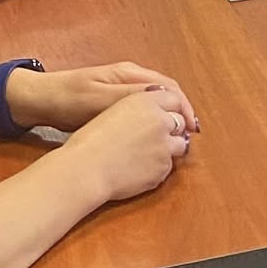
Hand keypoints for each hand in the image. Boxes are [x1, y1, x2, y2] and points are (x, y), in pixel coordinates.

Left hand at [16, 61, 197, 133]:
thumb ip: (129, 97)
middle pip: (166, 92)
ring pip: (155, 100)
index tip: (192, 127)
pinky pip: (142, 108)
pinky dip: (154, 120)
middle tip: (189, 136)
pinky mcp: (113, 101)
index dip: (184, 106)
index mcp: (130, 73)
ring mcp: (121, 88)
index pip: (169, 86)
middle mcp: (130, 77)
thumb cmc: (69, 99)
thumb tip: (160, 96)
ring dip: (168, 116)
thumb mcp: (99, 100)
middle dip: (181, 112)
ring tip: (177, 137)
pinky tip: (153, 135)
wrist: (40, 100)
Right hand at [65, 90, 192, 201]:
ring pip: (180, 144)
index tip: (170, 115)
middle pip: (180, 121)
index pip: (174, 98)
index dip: (173, 108)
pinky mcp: (163, 168)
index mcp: (146, 101)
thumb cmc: (90, 141)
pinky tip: (139, 169)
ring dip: (169, 148)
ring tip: (148, 154)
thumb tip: (154, 112)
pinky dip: (158, 167)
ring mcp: (165, 145)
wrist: (86, 168)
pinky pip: (168, 167)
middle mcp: (160, 120)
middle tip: (157, 137)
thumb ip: (139, 108)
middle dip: (173, 128)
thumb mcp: (115, 111)